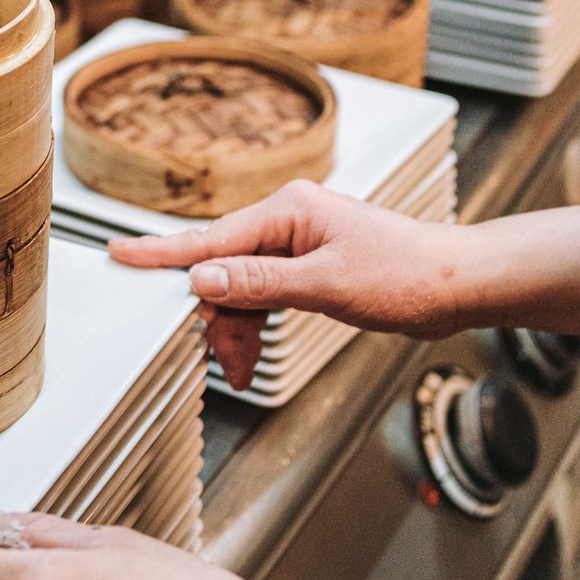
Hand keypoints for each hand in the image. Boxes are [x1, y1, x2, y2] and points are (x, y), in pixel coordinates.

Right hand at [107, 180, 465, 388]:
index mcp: (288, 210)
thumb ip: (261, 282)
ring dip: (237, 329)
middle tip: (221, 359)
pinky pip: (263, 294)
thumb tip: (203, 278)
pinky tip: (251, 354)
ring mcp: (298, 244)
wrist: (460, 285)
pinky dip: (256, 325)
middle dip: (218, 317)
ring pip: (241, 288)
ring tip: (240, 369)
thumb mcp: (328, 284)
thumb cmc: (409, 275)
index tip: (119, 253)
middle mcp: (287, 221)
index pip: (211, 237)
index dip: (162, 253)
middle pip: (223, 269)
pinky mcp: (308, 266)